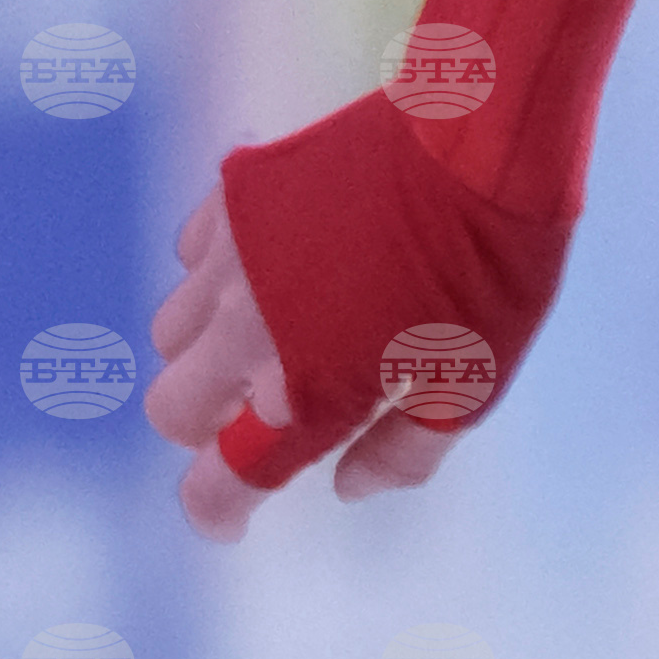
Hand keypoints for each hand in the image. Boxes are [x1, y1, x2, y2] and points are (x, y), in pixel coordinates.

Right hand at [143, 182, 456, 543]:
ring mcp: (231, 259)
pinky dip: (216, 280)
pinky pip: (190, 259)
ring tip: (278, 339)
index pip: (220, 480)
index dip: (217, 511)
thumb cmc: (488, 276)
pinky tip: (278, 269)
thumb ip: (401, 453)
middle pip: (172, 409)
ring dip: (207, 354)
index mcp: (308, 393)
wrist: (474, 139)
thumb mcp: (470, 389)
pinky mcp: (230, 196)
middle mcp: (249, 332)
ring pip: (170, 334)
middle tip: (258, 419)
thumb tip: (343, 485)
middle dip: (205, 429)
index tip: (230, 518)